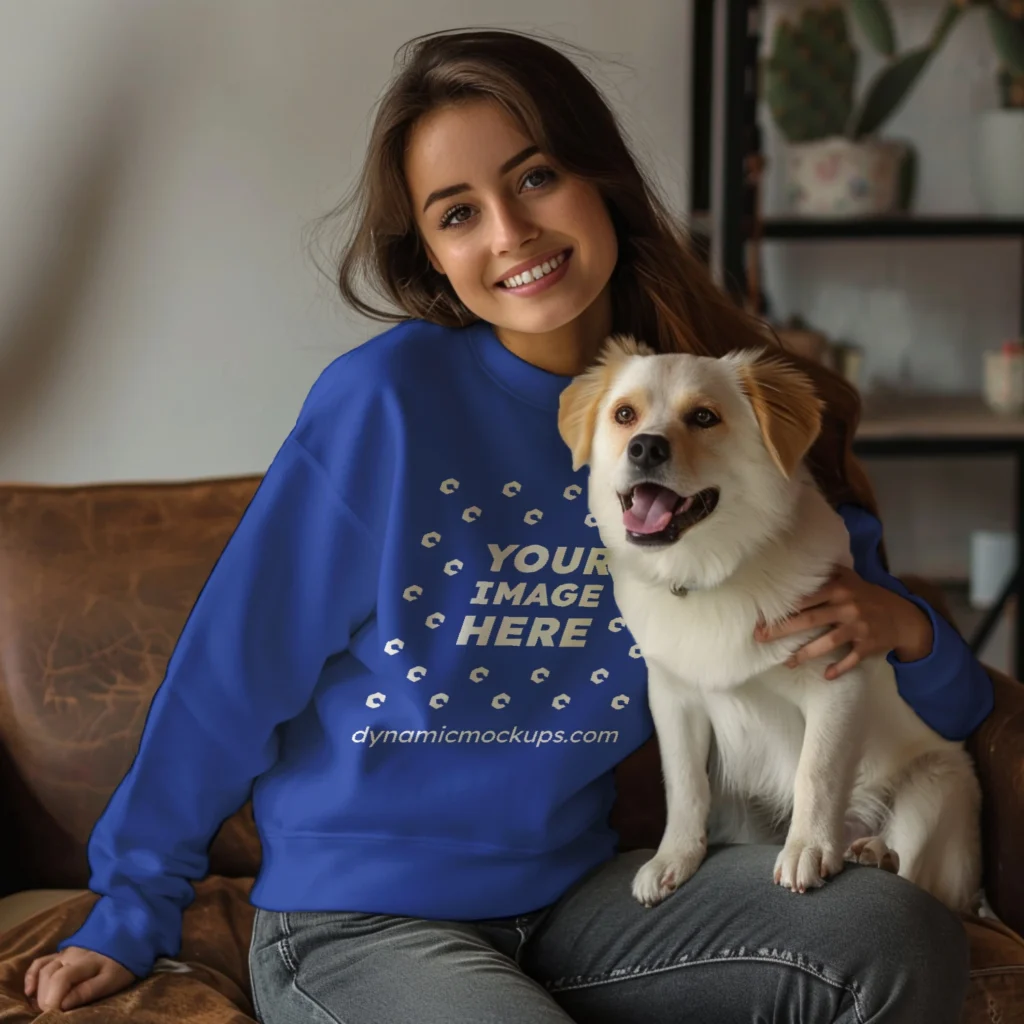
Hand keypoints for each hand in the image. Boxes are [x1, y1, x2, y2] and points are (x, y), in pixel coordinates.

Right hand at [24, 946, 134, 1011]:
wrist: (129, 941)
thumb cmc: (121, 965)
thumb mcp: (111, 981)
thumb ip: (87, 991)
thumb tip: (62, 1005)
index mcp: (85, 962)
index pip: (60, 979)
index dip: (52, 1000)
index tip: (55, 1014)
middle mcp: (71, 955)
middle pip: (48, 976)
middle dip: (46, 999)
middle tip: (53, 1013)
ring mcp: (65, 952)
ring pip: (43, 970)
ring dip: (39, 991)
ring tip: (45, 1007)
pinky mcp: (62, 953)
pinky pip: (41, 962)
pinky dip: (32, 976)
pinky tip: (29, 991)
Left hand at [753, 564, 932, 679]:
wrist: (904, 617)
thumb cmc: (869, 597)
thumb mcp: (850, 579)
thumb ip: (827, 574)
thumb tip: (797, 563)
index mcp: (839, 589)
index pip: (806, 598)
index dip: (783, 607)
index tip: (761, 615)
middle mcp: (847, 607)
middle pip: (810, 619)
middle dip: (783, 629)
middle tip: (760, 638)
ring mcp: (858, 627)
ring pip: (828, 642)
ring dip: (806, 653)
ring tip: (787, 662)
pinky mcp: (868, 645)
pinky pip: (851, 659)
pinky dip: (840, 667)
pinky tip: (826, 675)